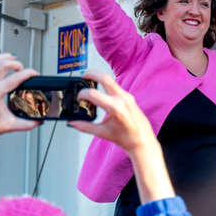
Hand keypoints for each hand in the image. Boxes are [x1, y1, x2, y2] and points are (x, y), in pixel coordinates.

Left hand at [0, 50, 39, 152]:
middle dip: (16, 64)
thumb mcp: (11, 125)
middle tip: (22, 69)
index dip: (29, 73)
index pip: (17, 77)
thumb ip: (28, 123)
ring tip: (11, 58)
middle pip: (3, 64)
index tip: (35, 74)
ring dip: (2, 57)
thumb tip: (39, 121)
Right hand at [69, 70, 175, 203]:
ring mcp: (127, 97)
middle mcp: (123, 99)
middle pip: (105, 78)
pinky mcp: (130, 97)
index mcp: (115, 108)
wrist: (142, 141)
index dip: (82, 94)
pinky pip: (116, 87)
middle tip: (83, 76)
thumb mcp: (102, 133)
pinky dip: (106, 85)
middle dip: (92, 74)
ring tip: (90, 81)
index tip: (78, 98)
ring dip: (99, 78)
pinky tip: (100, 90)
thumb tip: (72, 123)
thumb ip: (84, 126)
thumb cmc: (127, 138)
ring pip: (111, 80)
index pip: (93, 94)